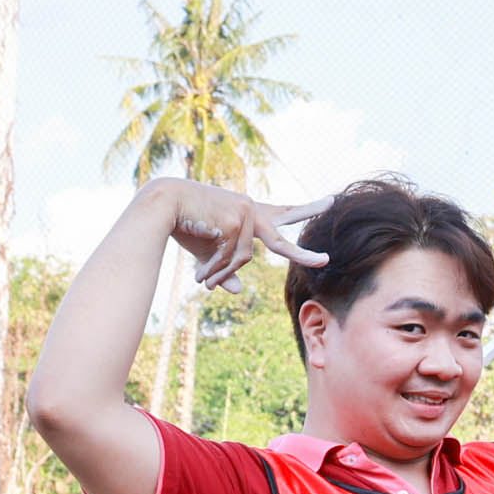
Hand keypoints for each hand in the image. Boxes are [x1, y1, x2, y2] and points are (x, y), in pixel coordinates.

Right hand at [164, 181, 326, 292]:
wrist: (163, 204)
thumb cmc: (185, 225)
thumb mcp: (209, 253)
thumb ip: (226, 270)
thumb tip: (240, 291)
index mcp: (250, 212)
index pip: (283, 213)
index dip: (305, 211)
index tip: (329, 203)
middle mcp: (252, 210)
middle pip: (281, 240)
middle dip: (302, 256)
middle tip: (325, 260)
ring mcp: (246, 214)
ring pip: (244, 259)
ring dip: (222, 273)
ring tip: (201, 279)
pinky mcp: (237, 221)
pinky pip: (233, 257)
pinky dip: (216, 270)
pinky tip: (200, 272)